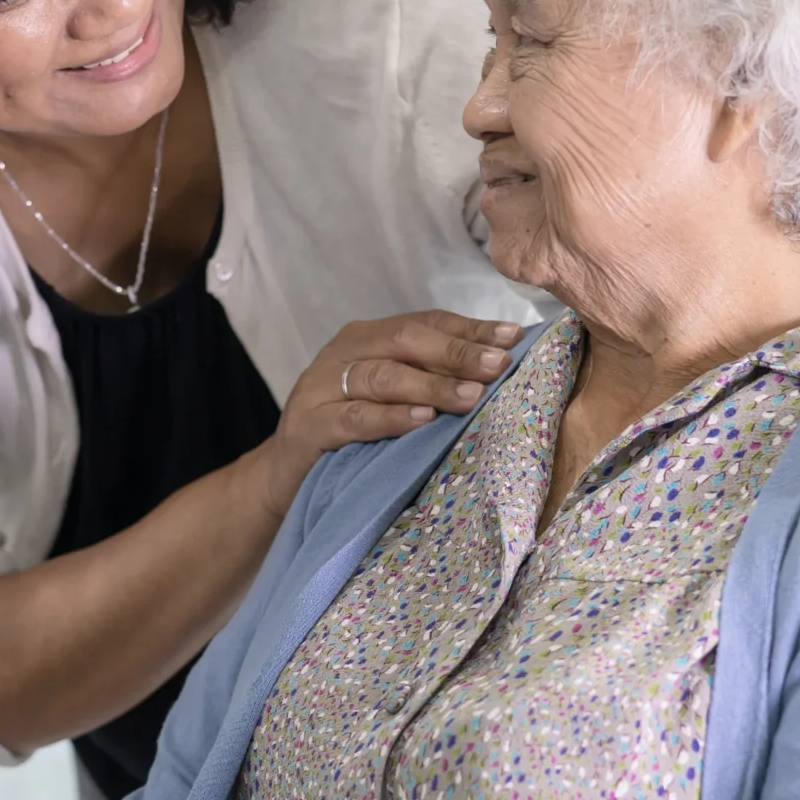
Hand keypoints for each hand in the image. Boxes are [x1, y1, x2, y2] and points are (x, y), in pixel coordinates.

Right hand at [253, 311, 524, 516]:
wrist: (285, 477)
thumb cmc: (352, 435)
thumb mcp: (392, 399)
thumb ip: (430, 379)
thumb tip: (499, 368)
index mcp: (368, 338)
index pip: (426, 323)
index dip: (470, 329)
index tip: (514, 337)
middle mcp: (344, 352)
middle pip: (406, 342)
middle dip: (457, 352)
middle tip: (499, 365)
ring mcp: (321, 387)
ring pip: (383, 377)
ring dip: (431, 384)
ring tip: (471, 395)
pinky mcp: (310, 426)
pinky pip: (355, 417)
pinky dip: (391, 418)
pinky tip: (422, 419)